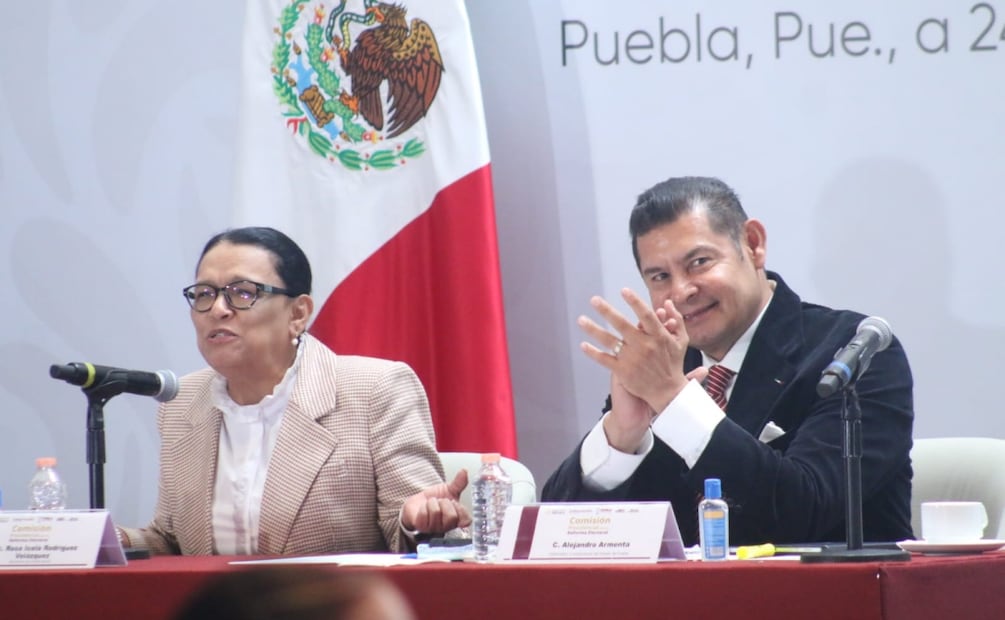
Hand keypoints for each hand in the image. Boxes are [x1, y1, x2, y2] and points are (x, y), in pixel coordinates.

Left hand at [401, 470, 471, 532]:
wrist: (417, 503)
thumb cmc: (435, 500)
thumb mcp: (449, 490)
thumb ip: (459, 482)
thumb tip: (464, 471)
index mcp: (457, 519)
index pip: (466, 519)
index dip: (460, 509)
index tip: (454, 502)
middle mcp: (447, 526)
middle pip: (451, 516)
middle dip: (444, 503)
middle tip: (441, 502)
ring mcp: (434, 528)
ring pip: (436, 512)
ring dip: (432, 503)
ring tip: (431, 504)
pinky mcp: (422, 527)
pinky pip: (424, 514)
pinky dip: (423, 507)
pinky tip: (423, 509)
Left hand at [578, 288, 690, 412]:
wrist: (668, 392)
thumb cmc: (674, 364)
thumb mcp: (681, 341)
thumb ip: (676, 320)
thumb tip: (667, 303)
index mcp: (658, 336)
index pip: (645, 315)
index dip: (635, 302)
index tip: (624, 290)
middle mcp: (644, 346)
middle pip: (622, 324)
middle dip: (607, 311)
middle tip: (594, 300)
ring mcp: (632, 359)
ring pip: (609, 341)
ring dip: (594, 329)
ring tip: (581, 319)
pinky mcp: (623, 372)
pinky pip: (605, 360)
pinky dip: (593, 353)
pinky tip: (583, 345)